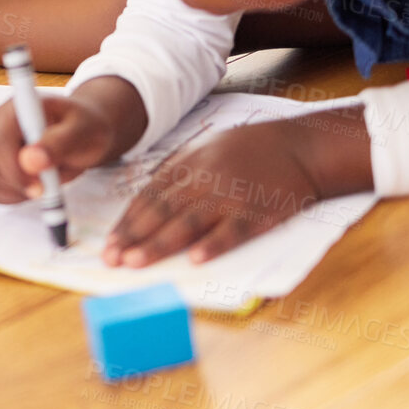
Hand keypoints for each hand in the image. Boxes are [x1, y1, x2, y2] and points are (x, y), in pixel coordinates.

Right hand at [0, 94, 116, 204]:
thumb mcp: (81, 130)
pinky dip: (16, 197)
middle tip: (49, 190)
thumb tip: (29, 161)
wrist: (82, 132)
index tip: (38, 187)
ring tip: (50, 179)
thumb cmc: (83, 126)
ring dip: (21, 191)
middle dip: (20, 184)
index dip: (13, 166)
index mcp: (17, 109)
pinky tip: (36, 184)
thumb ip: (58, 143)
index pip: (1, 139)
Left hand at [103, 120, 321, 267]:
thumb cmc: (250, 149)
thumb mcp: (207, 148)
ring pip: (188, 223)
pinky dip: (213, 244)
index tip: (109, 244)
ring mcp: (230, 196)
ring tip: (135, 262)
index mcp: (189, 165)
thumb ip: (178, 171)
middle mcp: (204, 180)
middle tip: (110, 259)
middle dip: (133, 236)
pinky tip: (195, 259)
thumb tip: (147, 197)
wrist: (300, 146)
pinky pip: (232, 231)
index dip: (128, 222)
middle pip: (162, 211)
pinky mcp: (257, 211)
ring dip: (159, 244)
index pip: (149, 197)